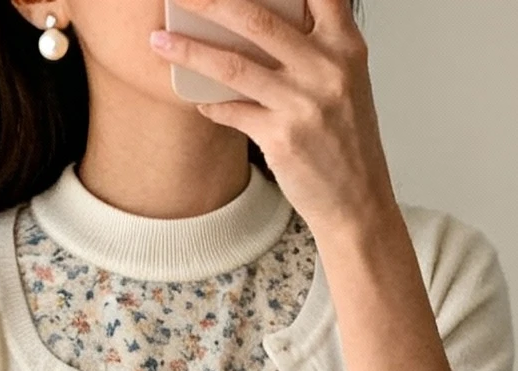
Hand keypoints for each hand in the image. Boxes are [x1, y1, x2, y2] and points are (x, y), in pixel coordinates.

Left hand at [149, 0, 391, 244]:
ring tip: (159, 42)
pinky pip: (231, 111)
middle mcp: (327, 68)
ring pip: (232, 65)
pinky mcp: (281, 138)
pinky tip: (200, 99)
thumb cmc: (346, 141)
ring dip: (189, 51)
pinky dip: (211, 104)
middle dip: (208, 2)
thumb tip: (253, 20)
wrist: (358, 203)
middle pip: (255, 17)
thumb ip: (312, 45)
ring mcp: (303, 104)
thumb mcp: (344, 81)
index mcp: (345, 46)